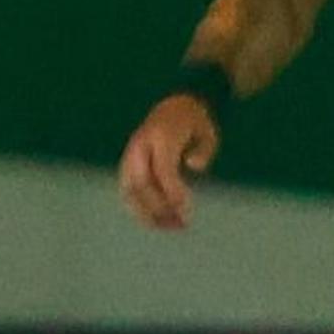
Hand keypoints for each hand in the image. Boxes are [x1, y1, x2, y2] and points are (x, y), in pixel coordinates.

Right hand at [118, 95, 220, 230]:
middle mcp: (140, 145)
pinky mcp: (126, 166)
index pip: (163, 170)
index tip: (186, 210)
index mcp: (161, 135)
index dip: (173, 192)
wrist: (172, 106)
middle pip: (142, 184)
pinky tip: (158, 221)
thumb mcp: (208, 131)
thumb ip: (204, 149)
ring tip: (169, 227)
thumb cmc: (194, 122)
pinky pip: (128, 192)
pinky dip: (140, 209)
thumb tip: (193, 166)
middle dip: (159, 207)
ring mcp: (130, 155)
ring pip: (130, 191)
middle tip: (181, 224)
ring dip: (147, 213)